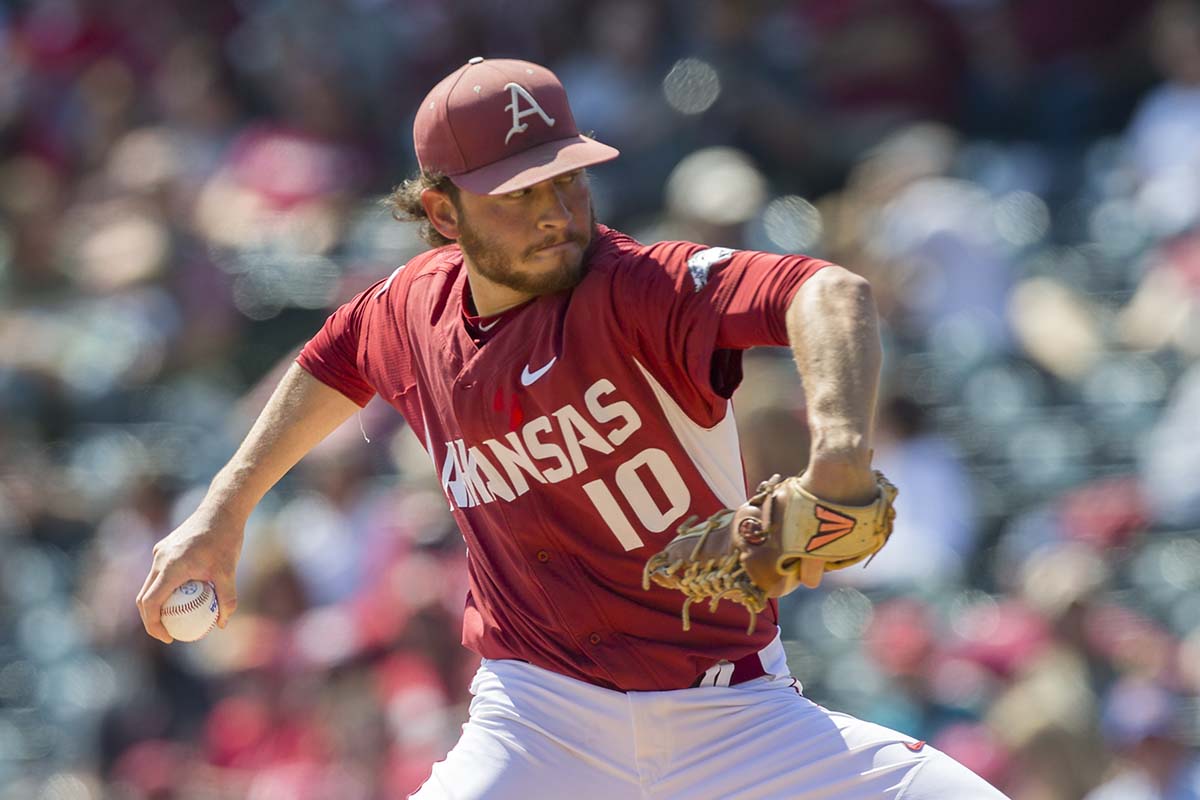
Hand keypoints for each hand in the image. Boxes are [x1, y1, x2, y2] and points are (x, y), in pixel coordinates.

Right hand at [136, 504, 244, 642]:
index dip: (154, 625)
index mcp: (170, 567)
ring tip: (176, 618)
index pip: (150, 603)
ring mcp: (160, 552)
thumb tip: (222, 623)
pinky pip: (159, 573)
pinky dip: (164, 588)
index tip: (169, 638)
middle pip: (144, 597)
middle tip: (170, 633)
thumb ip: (227, 599)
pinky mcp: (165, 547)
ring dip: (157, 604)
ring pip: (150, 585)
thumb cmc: (226, 539)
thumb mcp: (229, 571)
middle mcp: (160, 559)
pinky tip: (185, 595)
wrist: (221, 509)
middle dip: (152, 619)